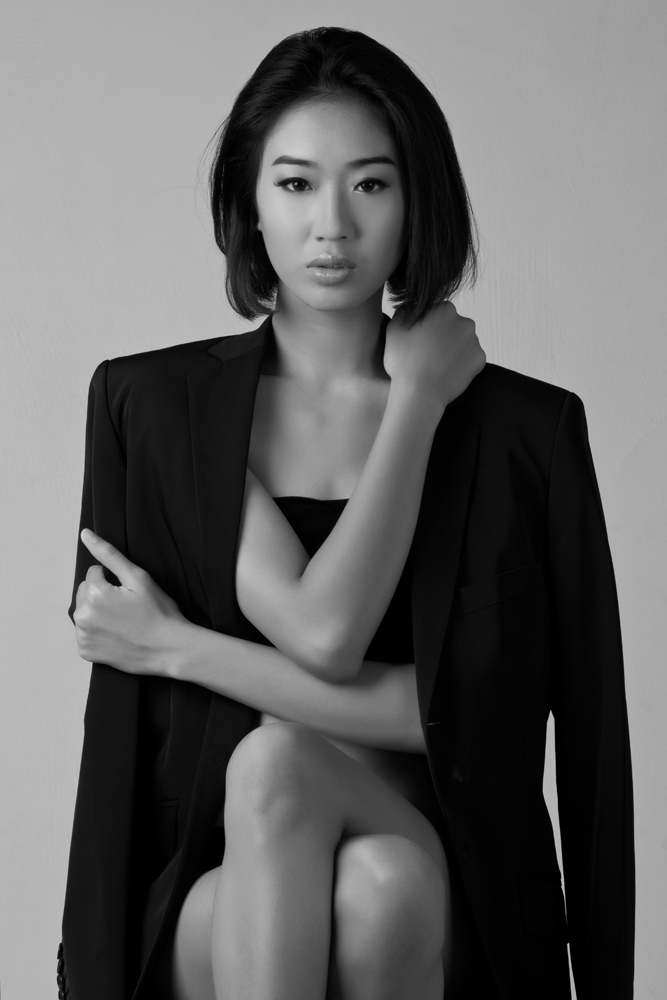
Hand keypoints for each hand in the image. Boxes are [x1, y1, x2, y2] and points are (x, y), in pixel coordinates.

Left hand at [73, 529, 185, 674]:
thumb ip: (109, 554)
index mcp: (94, 594)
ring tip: (124, 621)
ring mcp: (83, 636)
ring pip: (85, 611)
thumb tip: (85, 534)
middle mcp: (82, 616)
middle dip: (102, 595)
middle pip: (85, 592)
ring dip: (98, 612)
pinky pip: (86, 632)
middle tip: (128, 608)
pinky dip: (98, 632)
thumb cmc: (159, 613)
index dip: (115, 581)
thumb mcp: (138, 578)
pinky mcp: (86, 651)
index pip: (95, 573)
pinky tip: (117, 634)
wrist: (170, 650)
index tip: (130, 594)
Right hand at [383, 301, 484, 407]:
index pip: (438, 314)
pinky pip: (470, 359)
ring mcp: (474, 341)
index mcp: (444, 309)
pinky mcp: (480, 359)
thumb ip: (405, 311)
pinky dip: (461, 365)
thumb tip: (411, 307)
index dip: (428, 327)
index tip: (421, 340)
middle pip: (454, 327)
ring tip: (437, 365)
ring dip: (453, 350)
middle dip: (444, 337)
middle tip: (429, 354)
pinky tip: (447, 372)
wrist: (419, 392)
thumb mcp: (394, 327)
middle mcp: (464, 321)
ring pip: (463, 343)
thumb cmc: (403, 360)